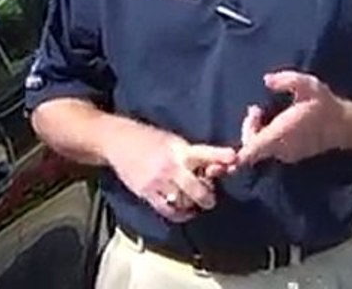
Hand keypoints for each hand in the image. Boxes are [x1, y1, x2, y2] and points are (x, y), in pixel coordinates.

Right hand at [104, 122, 236, 222]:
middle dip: (207, 196)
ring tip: (194, 203)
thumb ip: (191, 155)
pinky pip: (167, 210)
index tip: (234, 158)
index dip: (219, 156)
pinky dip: (179, 214)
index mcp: (179, 149)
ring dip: (192, 204)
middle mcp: (170, 166)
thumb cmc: (149, 139)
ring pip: (183, 201)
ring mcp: (158, 181)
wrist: (117, 142)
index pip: (204, 153)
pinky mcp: (146, 192)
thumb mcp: (172, 140)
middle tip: (210, 199)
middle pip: (196, 188)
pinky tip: (183, 210)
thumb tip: (215, 168)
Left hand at [236, 71, 346, 165]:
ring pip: (259, 149)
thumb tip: (267, 80)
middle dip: (248, 127)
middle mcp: (281, 149)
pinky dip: (263, 137)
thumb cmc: (324, 104)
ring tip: (260, 111)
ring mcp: (285, 155)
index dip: (237, 156)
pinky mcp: (289, 156)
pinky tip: (271, 122)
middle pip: (250, 147)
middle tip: (255, 109)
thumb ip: (287, 80)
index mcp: (281, 134)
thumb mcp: (308, 84)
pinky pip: (268, 150)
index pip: (253, 150)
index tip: (226, 156)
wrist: (343, 126)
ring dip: (255, 131)